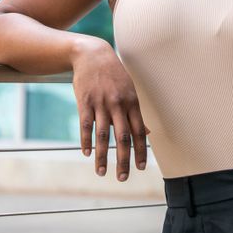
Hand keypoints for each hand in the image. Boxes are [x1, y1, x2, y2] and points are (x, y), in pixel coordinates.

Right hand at [71, 36, 147, 180]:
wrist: (92, 55)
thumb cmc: (113, 75)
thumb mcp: (129, 90)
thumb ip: (136, 113)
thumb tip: (147, 133)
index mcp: (131, 103)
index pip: (138, 132)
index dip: (140, 151)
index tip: (140, 167)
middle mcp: (118, 104)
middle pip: (122, 137)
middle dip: (123, 159)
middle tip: (122, 178)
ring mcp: (100, 103)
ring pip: (103, 135)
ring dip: (102, 156)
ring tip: (101, 172)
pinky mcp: (85, 102)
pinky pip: (86, 125)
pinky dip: (86, 140)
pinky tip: (87, 153)